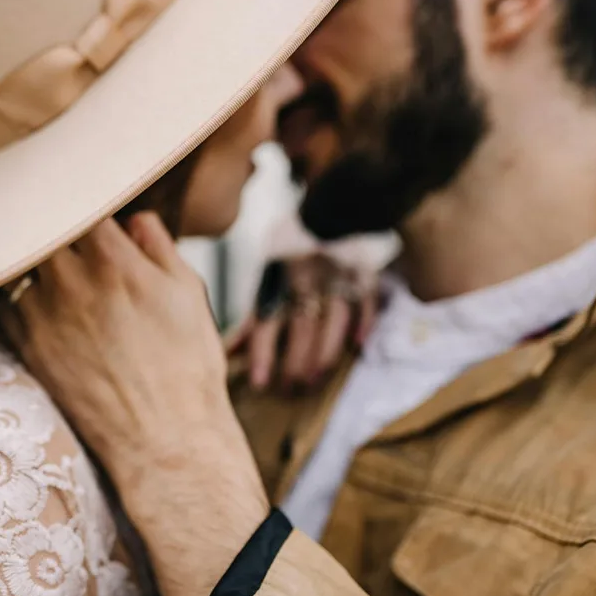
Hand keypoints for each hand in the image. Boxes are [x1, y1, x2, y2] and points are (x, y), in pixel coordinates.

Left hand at [0, 212, 267, 595]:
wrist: (165, 442)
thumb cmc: (187, 369)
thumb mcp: (188, 296)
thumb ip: (158, 248)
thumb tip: (134, 219)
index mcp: (116, 262)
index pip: (80, 200)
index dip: (79, 195)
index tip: (79, 195)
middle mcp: (73, 283)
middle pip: (39, 226)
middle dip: (47, 221)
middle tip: (52, 220)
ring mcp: (43, 315)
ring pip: (17, 260)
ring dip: (27, 255)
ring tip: (37, 254)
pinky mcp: (26, 347)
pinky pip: (2, 302)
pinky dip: (11, 292)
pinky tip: (25, 294)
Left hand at [227, 253, 377, 392]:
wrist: (332, 206)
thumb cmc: (291, 246)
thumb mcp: (265, 273)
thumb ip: (253, 315)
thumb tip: (229, 350)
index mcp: (277, 279)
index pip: (266, 322)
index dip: (262, 354)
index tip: (259, 383)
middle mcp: (305, 282)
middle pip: (300, 330)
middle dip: (294, 364)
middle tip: (289, 389)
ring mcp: (335, 279)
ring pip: (331, 323)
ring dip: (323, 355)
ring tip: (314, 380)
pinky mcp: (364, 276)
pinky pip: (366, 302)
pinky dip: (362, 323)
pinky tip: (357, 345)